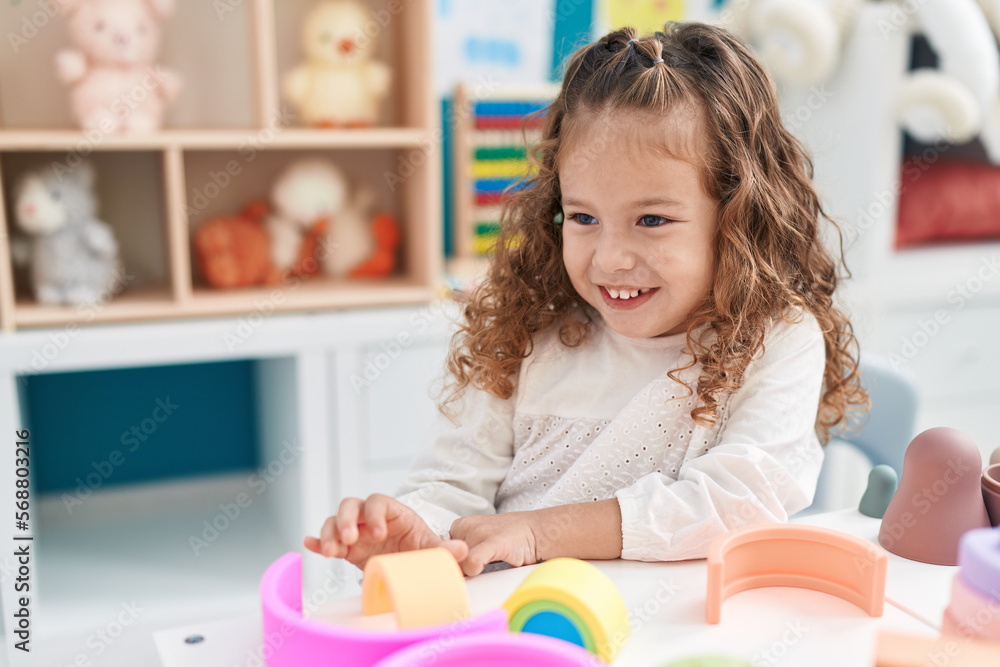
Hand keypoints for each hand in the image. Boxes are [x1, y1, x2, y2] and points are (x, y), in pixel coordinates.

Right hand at [303, 494, 468, 570]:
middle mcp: (370, 517)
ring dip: (329, 533)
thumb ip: (445, 549)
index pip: (378, 502)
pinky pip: (326, 539)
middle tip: (350, 539)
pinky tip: (309, 545)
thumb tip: (463, 549)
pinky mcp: (345, 548)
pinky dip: (316, 541)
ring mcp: (356, 531)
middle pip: (351, 505)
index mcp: (393, 512)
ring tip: (330, 551)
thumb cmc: (421, 550)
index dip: (375, 515)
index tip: (379, 534)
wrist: (411, 565)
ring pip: (334, 520)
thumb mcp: (432, 549)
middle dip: (346, 520)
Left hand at [449, 512, 539, 575]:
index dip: (453, 566)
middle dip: (462, 570)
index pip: (443, 554)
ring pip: (460, 564)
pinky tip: (486, 568)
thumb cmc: (509, 541)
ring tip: (489, 567)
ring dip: (473, 573)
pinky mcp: (493, 541)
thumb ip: (464, 555)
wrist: (537, 531)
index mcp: (460, 526)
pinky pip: (472, 561)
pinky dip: (475, 570)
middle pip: (451, 561)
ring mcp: (478, 532)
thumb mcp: (480, 542)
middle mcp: (465, 526)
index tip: (464, 570)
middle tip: (479, 570)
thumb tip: (446, 577)